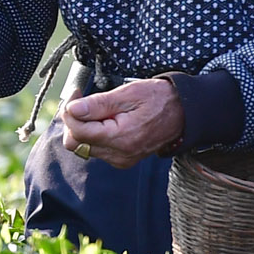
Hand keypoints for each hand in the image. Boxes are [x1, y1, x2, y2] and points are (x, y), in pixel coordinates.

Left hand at [57, 78, 184, 168]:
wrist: (183, 113)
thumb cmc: (159, 99)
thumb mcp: (129, 93)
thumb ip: (98, 104)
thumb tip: (73, 109)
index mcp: (120, 138)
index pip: (77, 131)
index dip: (70, 111)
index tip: (75, 94)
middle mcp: (119, 154)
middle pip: (77, 143)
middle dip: (74, 121)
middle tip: (81, 100)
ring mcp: (120, 159)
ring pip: (84, 147)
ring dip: (83, 127)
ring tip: (98, 109)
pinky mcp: (122, 160)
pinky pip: (97, 149)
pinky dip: (94, 134)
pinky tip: (105, 119)